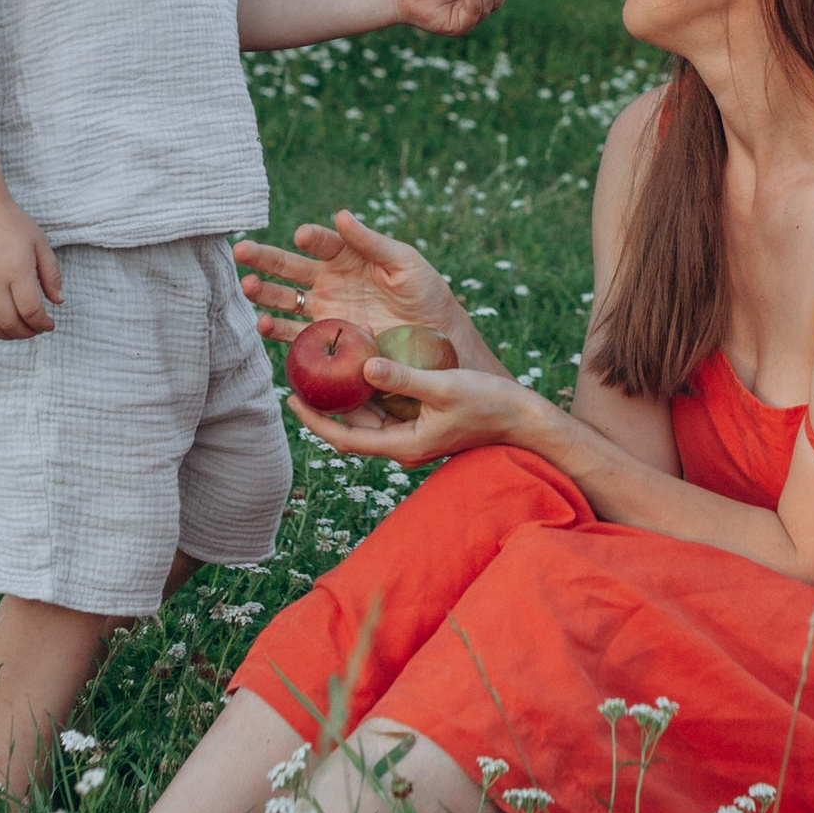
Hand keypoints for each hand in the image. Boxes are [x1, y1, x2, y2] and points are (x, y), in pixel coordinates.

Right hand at [0, 199, 61, 339]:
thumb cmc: (13, 225)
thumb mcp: (40, 244)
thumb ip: (51, 275)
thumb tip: (58, 302)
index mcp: (17, 270)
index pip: (31, 311)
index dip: (43, 324)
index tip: (49, 324)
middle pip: (10, 323)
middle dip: (27, 332)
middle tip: (35, 328)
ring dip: (6, 335)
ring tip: (17, 329)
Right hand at [234, 210, 460, 348]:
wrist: (436, 336)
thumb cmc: (426, 292)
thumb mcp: (404, 262)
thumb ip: (372, 242)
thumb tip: (341, 215)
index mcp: (348, 256)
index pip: (322, 243)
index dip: (312, 238)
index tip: (302, 235)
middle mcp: (330, 280)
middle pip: (290, 267)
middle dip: (265, 259)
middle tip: (242, 251)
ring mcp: (325, 309)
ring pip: (285, 299)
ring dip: (264, 293)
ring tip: (248, 287)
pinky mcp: (327, 337)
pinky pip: (296, 334)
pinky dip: (277, 330)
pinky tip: (263, 324)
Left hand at [289, 353, 552, 469]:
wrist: (523, 420)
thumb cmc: (488, 404)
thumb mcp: (444, 387)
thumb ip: (404, 378)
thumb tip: (364, 368)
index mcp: (403, 445)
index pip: (345, 439)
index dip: (315, 421)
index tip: (291, 399)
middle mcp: (403, 445)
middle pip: (352, 429)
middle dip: (325, 406)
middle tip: (301, 375)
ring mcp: (414, 435)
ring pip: (368, 419)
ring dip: (347, 398)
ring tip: (324, 369)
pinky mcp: (424, 424)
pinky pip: (387, 410)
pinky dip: (371, 393)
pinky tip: (363, 367)